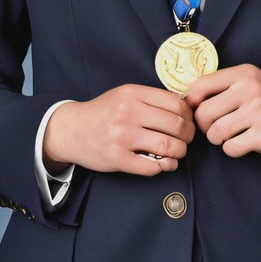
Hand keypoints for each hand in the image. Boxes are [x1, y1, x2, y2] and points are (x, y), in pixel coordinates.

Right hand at [42, 85, 195, 176]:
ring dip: (179, 153)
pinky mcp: (117, 158)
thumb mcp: (125, 96)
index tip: (187, 122)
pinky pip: (151, 167)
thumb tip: (187, 112)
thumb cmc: (104, 113)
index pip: (176, 104)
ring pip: (168, 146)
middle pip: (177, 125)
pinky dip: (162, 168)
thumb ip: (152, 100)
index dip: (189, 116)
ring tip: (176, 153)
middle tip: (185, 140)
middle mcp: (128, 113)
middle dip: (188, 136)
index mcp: (132, 94)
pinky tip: (162, 164)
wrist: (71, 130)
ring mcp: (122, 136)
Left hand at [182, 64, 260, 157]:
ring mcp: (259, 113)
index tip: (195, 110)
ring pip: (215, 133)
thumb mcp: (246, 80)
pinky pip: (231, 148)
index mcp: (242, 74)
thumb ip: (219, 86)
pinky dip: (232, 148)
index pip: (199, 87)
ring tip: (228, 133)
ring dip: (217, 138)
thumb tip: (184, 101)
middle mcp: (251, 90)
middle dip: (204, 124)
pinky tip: (242, 141)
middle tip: (214, 125)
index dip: (190, 103)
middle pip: (204, 113)